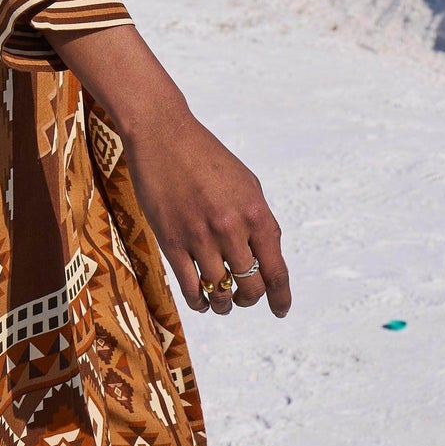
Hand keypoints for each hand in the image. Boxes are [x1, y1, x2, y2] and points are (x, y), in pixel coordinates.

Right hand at [43, 21, 290, 318]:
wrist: (163, 135)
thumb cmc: (206, 157)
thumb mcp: (245, 184)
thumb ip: (258, 220)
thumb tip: (266, 257)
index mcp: (255, 213)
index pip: (276, 270)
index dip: (281, 297)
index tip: (280, 310)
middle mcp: (231, 228)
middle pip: (251, 287)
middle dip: (250, 299)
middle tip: (243, 298)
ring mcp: (200, 237)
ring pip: (220, 291)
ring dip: (224, 304)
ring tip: (221, 303)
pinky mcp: (172, 241)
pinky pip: (190, 287)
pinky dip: (199, 302)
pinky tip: (201, 301)